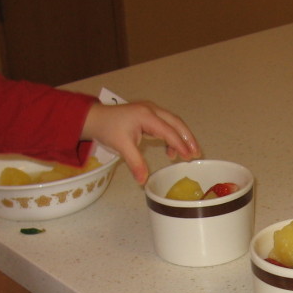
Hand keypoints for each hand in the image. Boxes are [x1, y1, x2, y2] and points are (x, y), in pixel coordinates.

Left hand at [82, 101, 201, 183]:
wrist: (96, 118)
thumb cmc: (108, 129)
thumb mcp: (121, 147)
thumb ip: (135, 163)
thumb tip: (144, 181)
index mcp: (146, 116)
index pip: (168, 131)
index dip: (180, 144)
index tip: (189, 156)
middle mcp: (152, 110)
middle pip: (176, 123)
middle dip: (188, 138)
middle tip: (197, 153)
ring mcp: (151, 111)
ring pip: (173, 123)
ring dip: (182, 137)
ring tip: (188, 154)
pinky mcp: (149, 116)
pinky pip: (166, 125)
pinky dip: (172, 137)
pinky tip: (170, 152)